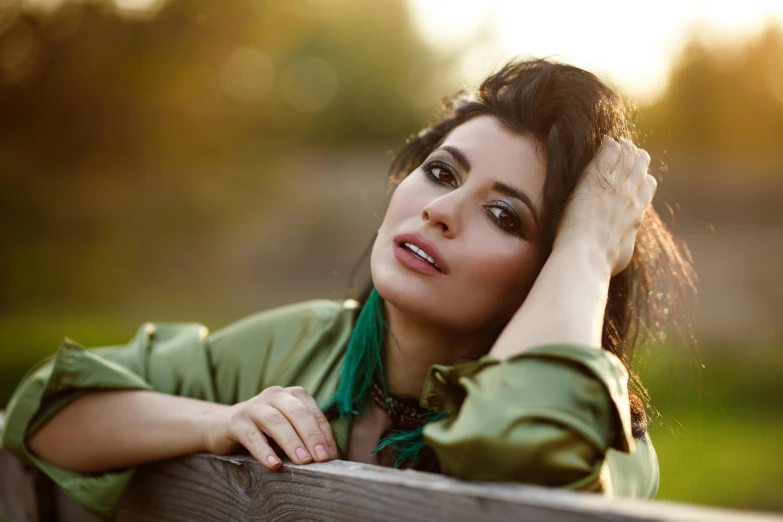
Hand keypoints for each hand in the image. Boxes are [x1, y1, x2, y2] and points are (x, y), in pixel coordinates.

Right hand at [202, 386, 337, 469]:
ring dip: (292, 442)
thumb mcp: (288, 431)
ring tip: (303, 462)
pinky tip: (273, 464)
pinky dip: (264, 450)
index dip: (324, 435)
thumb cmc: (263, 431)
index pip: (314, 414)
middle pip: (298, 413)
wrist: (221, 426)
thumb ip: (305, 438)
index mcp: (293, 395)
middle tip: (322, 459)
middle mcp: (276, 395)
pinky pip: (252, 435)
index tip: (331, 457)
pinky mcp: (236, 420)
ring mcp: (254, 405)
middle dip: (312, 436)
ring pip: (276, 421)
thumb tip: (328, 457)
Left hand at [554, 136, 656, 275]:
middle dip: (635, 156)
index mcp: (637, 213)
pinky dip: (608, 144)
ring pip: (626, 155)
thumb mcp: (622, 253)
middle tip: (626, 149)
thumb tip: (622, 243)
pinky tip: (605, 140)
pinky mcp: (595, 178)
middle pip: (640, 165)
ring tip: (616, 141)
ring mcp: (614, 185)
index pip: (648, 185)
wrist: (586, 256)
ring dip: (623, 146)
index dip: (642, 177)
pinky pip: (608, 152)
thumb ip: (625, 241)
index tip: (636, 174)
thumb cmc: (600, 261)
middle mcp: (630, 195)